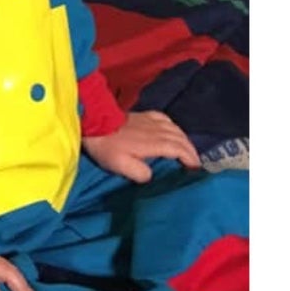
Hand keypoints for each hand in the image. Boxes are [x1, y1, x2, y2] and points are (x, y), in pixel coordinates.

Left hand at [82, 110, 199, 182]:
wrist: (93, 121)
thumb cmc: (107, 146)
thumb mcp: (121, 166)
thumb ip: (140, 173)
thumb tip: (151, 176)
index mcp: (155, 143)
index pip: (180, 150)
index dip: (191, 159)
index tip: (196, 170)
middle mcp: (157, 130)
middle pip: (181, 139)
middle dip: (191, 151)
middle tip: (195, 163)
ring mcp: (150, 120)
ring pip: (175, 129)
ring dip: (184, 140)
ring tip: (187, 151)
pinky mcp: (143, 115)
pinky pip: (165, 119)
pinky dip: (173, 126)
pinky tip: (172, 130)